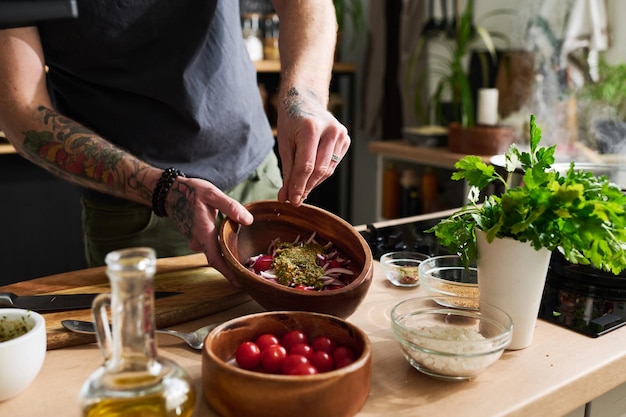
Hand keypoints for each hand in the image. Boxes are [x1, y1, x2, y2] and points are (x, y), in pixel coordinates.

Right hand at [165, 177, 252, 284]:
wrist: (170, 193)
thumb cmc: (191, 192)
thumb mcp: (212, 194)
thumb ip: (230, 206)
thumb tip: (248, 220)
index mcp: (203, 232)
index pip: (215, 259)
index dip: (227, 272)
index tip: (239, 283)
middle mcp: (197, 241)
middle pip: (216, 259)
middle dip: (231, 267)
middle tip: (249, 272)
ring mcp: (194, 242)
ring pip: (213, 253)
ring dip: (226, 257)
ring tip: (244, 260)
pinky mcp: (194, 240)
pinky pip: (209, 248)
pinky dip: (220, 249)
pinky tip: (231, 248)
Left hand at [275, 87, 349, 205]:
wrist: (305, 100)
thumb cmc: (291, 121)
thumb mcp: (284, 144)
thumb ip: (287, 171)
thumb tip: (285, 197)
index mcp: (311, 128)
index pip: (306, 165)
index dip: (299, 186)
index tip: (292, 201)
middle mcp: (330, 130)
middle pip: (320, 169)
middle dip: (306, 187)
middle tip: (295, 199)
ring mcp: (341, 134)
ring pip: (328, 169)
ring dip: (314, 182)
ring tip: (301, 188)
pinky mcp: (346, 139)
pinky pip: (334, 164)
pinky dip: (322, 174)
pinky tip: (311, 176)